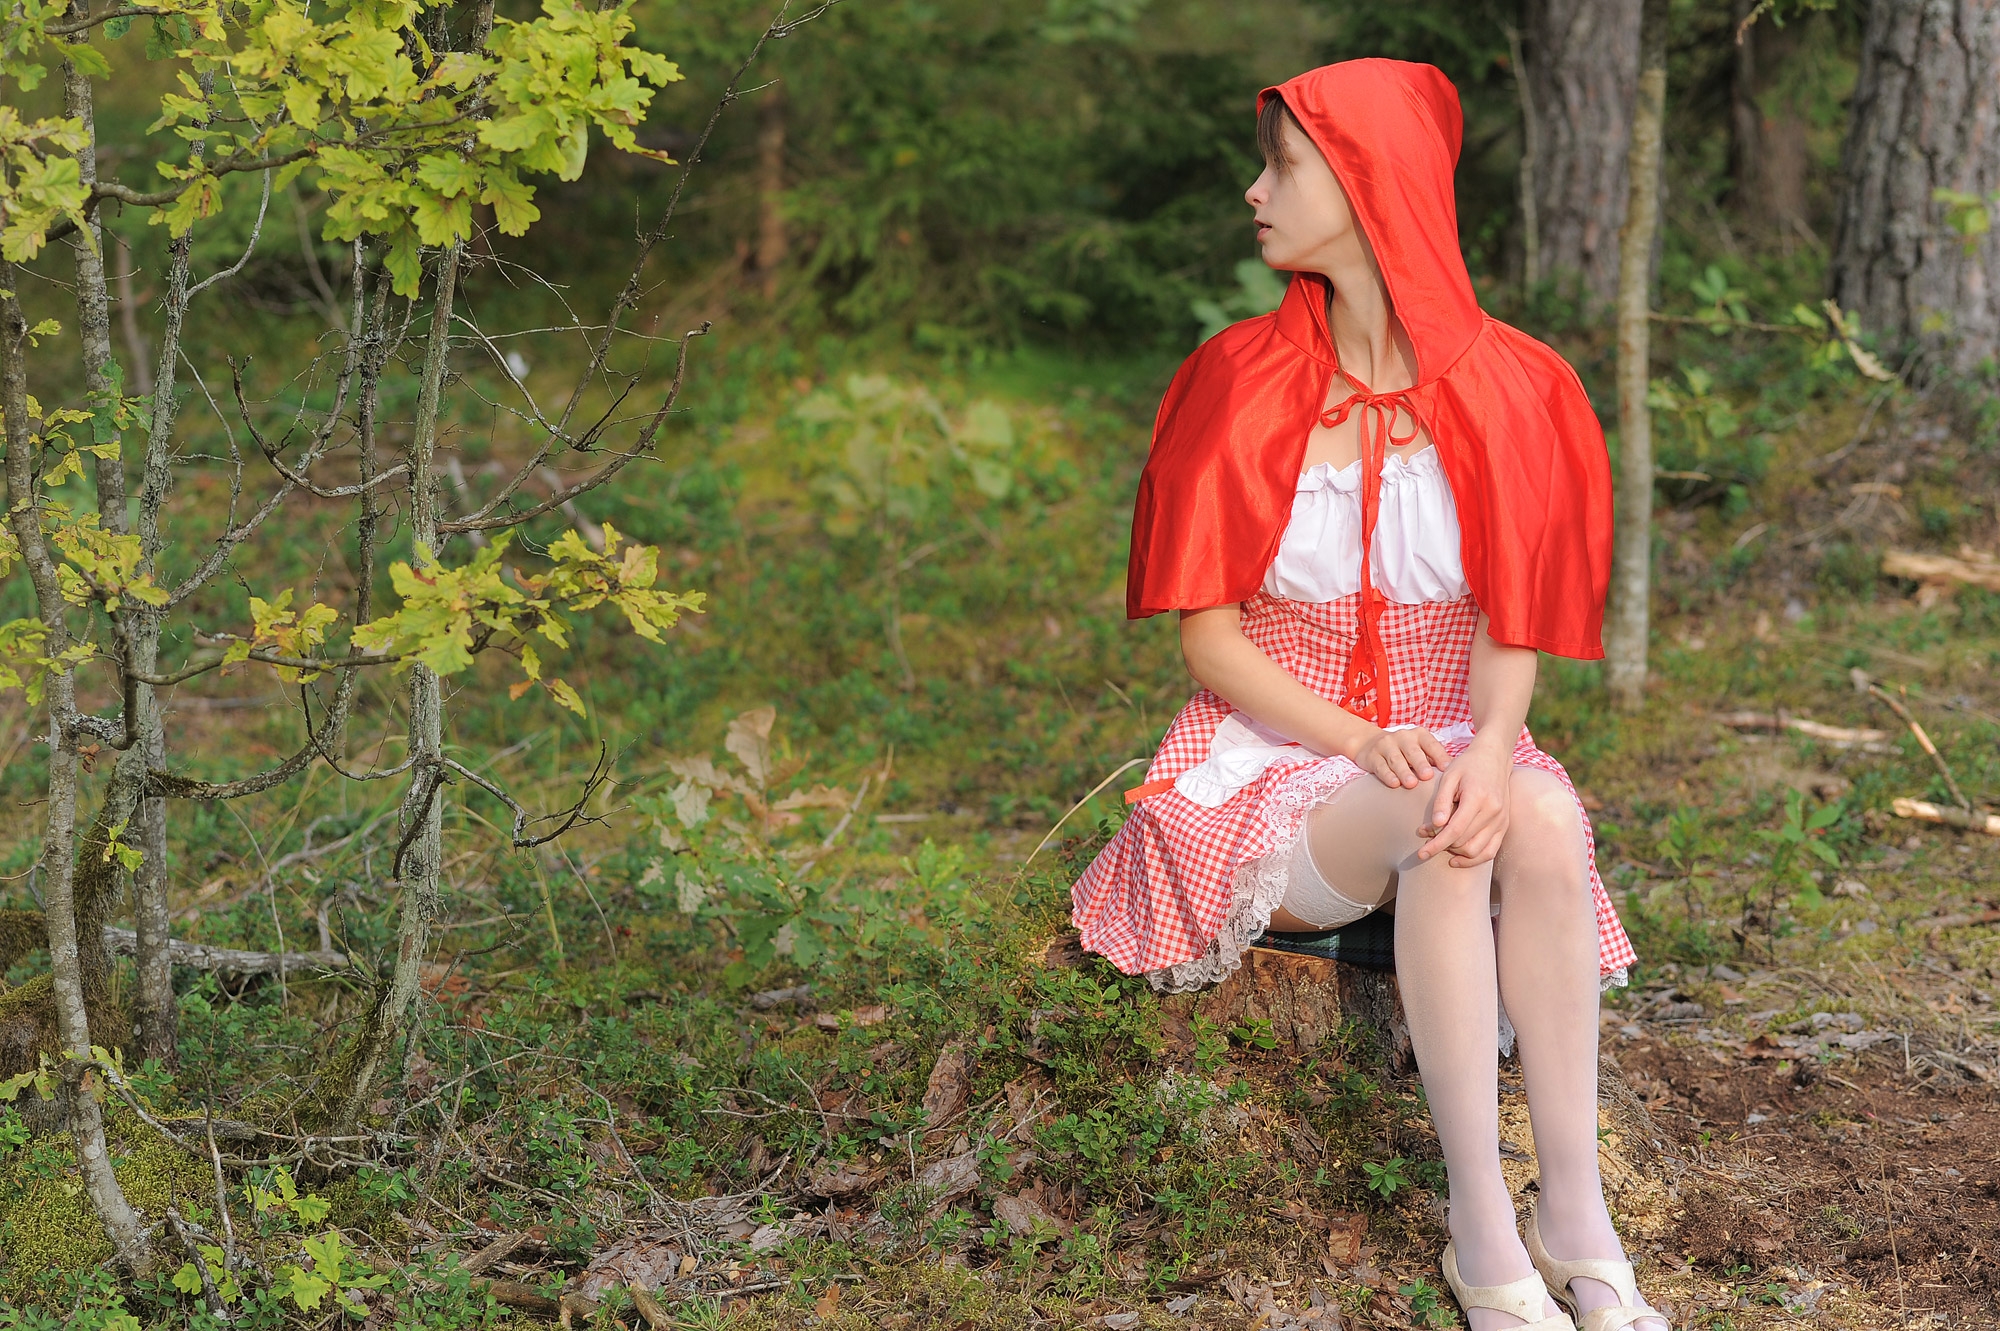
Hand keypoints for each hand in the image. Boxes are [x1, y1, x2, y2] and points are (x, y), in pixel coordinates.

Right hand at [1350, 726, 1448, 788]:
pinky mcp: (1372, 756)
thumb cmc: (1404, 751)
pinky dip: (1387, 775)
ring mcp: (1386, 745)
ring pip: (1396, 759)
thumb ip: (1434, 759)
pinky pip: (1380, 766)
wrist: (1370, 743)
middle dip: (1420, 763)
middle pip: (1412, 751)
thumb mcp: (1420, 749)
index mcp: (1419, 735)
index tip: (1446, 768)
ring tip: (1411, 784)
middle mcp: (1403, 737)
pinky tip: (1394, 784)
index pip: (1431, 744)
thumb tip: (1456, 773)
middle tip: (1427, 776)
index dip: (1438, 755)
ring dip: (1404, 772)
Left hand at [1416, 735, 1512, 866]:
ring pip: (1477, 851)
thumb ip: (1441, 801)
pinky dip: (1473, 859)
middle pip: (1464, 842)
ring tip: (1441, 843)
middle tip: (1426, 835)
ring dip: (1456, 853)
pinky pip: (1490, 851)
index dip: (1437, 844)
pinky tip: (1457, 858)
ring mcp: (1501, 820)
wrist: (1494, 757)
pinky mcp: (1504, 826)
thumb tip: (1436, 826)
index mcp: (1478, 798)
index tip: (1421, 853)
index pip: (1455, 830)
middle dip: (1442, 844)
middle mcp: (1493, 812)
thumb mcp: (1449, 776)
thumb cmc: (1468, 765)